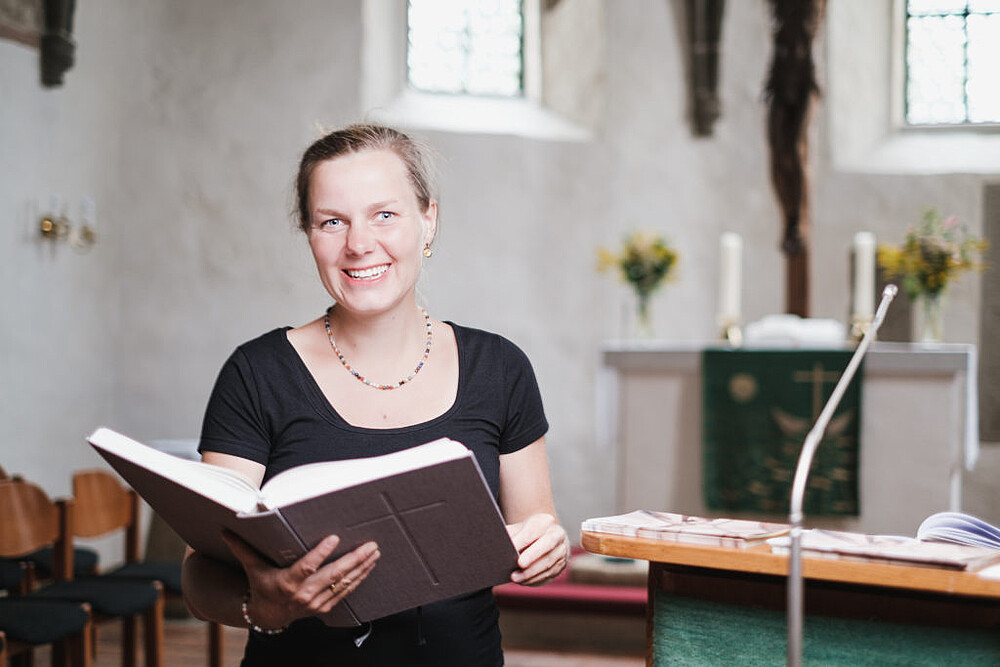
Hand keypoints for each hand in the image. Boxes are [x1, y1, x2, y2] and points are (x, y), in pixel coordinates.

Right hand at [221, 530, 379, 629]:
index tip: (334, 538)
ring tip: (375, 552)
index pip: (307, 567)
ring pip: (344, 583)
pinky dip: (359, 579)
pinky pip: (346, 592)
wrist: (269, 615)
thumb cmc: (262, 586)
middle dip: (354, 559)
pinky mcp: (325, 607)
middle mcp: (304, 594)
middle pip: (333, 575)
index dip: (321, 553)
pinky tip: (370, 566)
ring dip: (362, 568)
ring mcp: (316, 602)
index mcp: (287, 582)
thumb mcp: (252, 568)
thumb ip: (243, 548)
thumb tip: (227, 529)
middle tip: (370, 544)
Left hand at [506, 513, 568, 585]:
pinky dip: (534, 579)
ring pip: (547, 563)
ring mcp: (561, 551)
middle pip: (546, 545)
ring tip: (514, 577)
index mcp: (545, 521)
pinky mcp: (561, 565)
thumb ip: (509, 535)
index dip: (522, 540)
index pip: (533, 530)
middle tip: (519, 564)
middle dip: (532, 555)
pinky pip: (548, 574)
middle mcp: (557, 534)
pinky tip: (522, 581)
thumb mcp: (518, 529)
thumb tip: (497, 544)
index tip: (510, 548)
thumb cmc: (526, 533)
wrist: (544, 538)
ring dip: (530, 572)